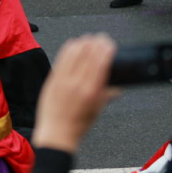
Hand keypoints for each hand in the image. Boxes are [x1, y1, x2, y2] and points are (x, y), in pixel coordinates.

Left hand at [31, 34, 118, 153]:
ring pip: (73, 52)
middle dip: (96, 42)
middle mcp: (77, 83)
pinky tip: (74, 44)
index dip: (106, 49)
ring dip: (83, 42)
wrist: (56, 134)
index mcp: (91, 91)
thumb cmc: (77, 125)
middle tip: (101, 38)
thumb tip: (119, 87)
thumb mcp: (97, 110)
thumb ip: (107, 95)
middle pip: (88, 53)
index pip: (100, 62)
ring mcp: (62, 80)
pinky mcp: (52, 79)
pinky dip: (69, 48)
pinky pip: (61, 58)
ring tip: (89, 39)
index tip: (110, 43)